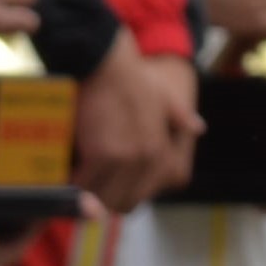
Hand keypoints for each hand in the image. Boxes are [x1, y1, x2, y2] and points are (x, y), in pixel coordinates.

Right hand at [73, 43, 202, 210]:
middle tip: (88, 187)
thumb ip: (181, 117)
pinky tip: (65, 176)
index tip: (106, 188)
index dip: (121, 195)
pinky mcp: (101, 155)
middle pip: (122, 203)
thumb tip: (199, 128)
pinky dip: (73, 185)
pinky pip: (83, 185)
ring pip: (102, 199)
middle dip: (103, 199)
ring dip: (88, 196)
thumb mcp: (166, 97)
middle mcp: (147, 160)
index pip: (142, 195)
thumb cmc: (132, 78)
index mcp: (162, 152)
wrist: (108, 62)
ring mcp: (125, 159)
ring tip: (76, 183)